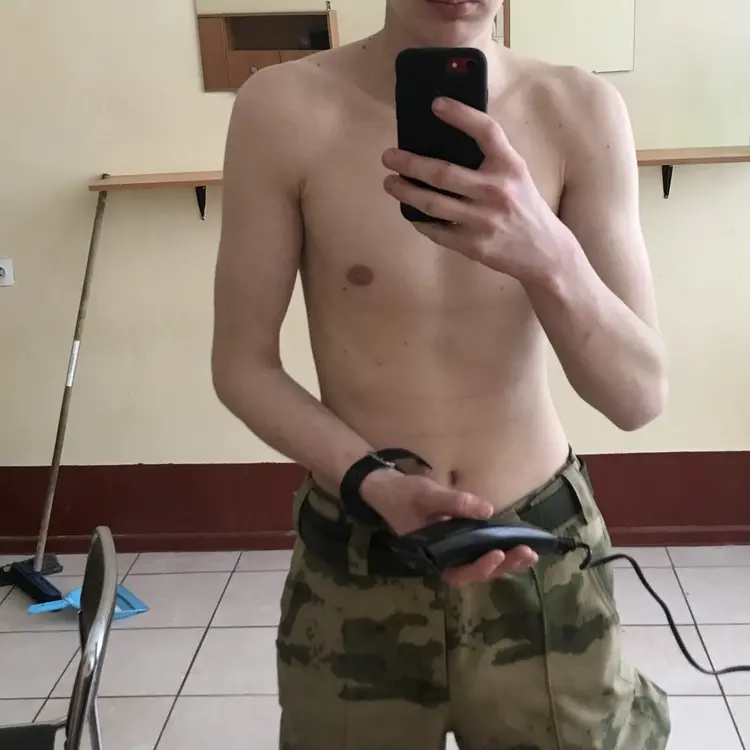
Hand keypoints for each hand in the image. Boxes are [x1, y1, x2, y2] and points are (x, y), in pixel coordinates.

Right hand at [360, 469, 537, 586]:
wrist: (387, 488)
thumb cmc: (404, 495)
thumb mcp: (427, 495)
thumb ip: (456, 503)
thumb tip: (488, 511)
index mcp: (432, 555)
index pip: (459, 572)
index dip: (480, 568)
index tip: (498, 554)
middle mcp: (443, 558)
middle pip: (476, 572)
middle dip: (504, 565)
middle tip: (528, 554)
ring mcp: (451, 549)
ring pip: (481, 562)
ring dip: (506, 560)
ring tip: (529, 552)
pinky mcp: (457, 538)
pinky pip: (479, 549)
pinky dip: (498, 547)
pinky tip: (515, 541)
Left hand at [382, 97, 571, 283]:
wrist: (545, 253)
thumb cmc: (524, 207)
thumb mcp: (516, 175)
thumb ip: (490, 158)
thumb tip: (444, 139)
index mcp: (510, 167)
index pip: (486, 131)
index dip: (461, 115)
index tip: (436, 104)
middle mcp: (497, 191)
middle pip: (443, 172)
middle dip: (409, 163)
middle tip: (388, 157)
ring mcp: (484, 220)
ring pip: (432, 203)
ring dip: (405, 192)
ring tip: (390, 183)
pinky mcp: (474, 245)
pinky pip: (436, 231)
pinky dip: (419, 221)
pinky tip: (410, 212)